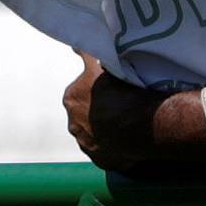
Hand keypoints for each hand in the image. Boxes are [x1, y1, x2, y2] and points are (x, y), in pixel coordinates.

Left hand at [62, 50, 150, 172]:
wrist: (134, 124)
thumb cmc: (116, 91)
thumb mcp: (99, 65)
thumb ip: (86, 55)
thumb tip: (75, 45)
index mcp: (71, 99)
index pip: (80, 91)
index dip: (95, 88)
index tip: (109, 88)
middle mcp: (73, 124)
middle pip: (85, 114)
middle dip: (98, 110)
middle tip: (118, 104)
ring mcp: (86, 144)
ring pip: (96, 133)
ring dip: (106, 129)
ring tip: (126, 122)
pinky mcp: (101, 160)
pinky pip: (107, 151)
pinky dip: (115, 146)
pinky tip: (128, 138)